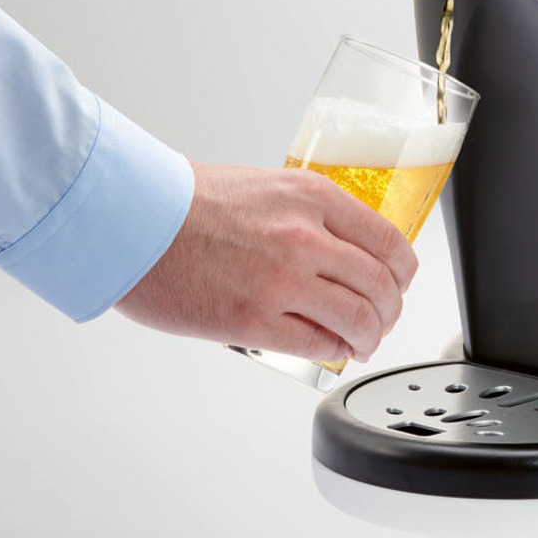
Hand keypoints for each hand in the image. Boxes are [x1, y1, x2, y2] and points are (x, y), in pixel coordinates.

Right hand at [115, 162, 416, 362]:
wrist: (135, 220)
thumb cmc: (187, 202)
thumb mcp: (267, 187)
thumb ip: (307, 214)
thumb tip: (337, 246)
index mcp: (313, 198)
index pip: (388, 240)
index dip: (403, 270)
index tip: (399, 281)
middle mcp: (306, 237)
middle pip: (381, 284)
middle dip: (391, 308)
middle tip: (383, 317)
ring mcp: (284, 281)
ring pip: (359, 318)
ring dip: (370, 336)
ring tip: (363, 341)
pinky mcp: (255, 320)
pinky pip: (319, 344)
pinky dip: (335, 350)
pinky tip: (334, 350)